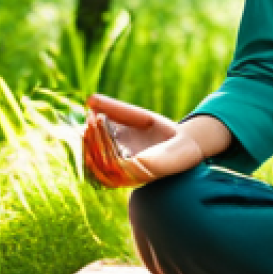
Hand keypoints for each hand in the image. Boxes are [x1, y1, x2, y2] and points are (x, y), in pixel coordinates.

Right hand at [82, 94, 203, 188]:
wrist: (185, 139)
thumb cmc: (159, 131)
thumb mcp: (135, 117)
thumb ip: (115, 110)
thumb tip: (90, 99)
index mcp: (114, 158)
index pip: (91, 153)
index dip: (87, 137)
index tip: (89, 117)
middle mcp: (118, 169)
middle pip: (93, 159)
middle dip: (90, 138)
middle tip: (91, 119)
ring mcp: (128, 174)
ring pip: (102, 162)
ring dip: (96, 141)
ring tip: (97, 120)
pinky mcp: (139, 173)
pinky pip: (117, 165)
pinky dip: (109, 148)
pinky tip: (108, 133)